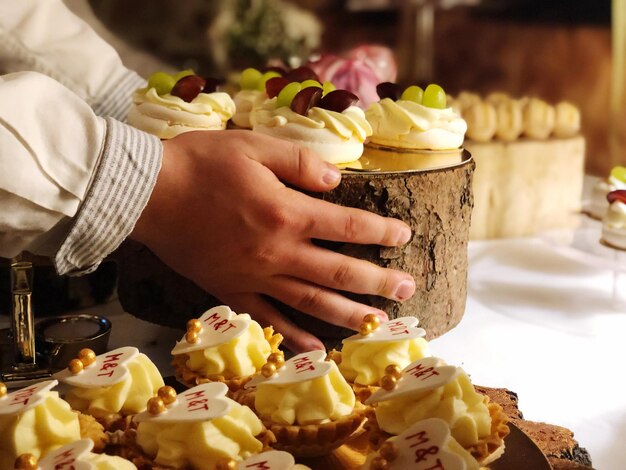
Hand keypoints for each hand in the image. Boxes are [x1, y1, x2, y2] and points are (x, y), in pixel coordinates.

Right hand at [131, 130, 414, 351]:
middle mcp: (278, 252)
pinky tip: (317, 348)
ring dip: (349, 313)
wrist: (149, 194)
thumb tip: (337, 181)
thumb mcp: (254, 146)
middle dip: (377, 281)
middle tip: (408, 289)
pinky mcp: (232, 291)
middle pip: (339, 270)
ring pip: (311, 301)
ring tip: (378, 324)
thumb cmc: (202, 164)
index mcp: (287, 213)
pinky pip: (268, 320)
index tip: (404, 235)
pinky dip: (293, 336)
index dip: (380, 230)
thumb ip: (301, 163)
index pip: (347, 224)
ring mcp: (255, 277)